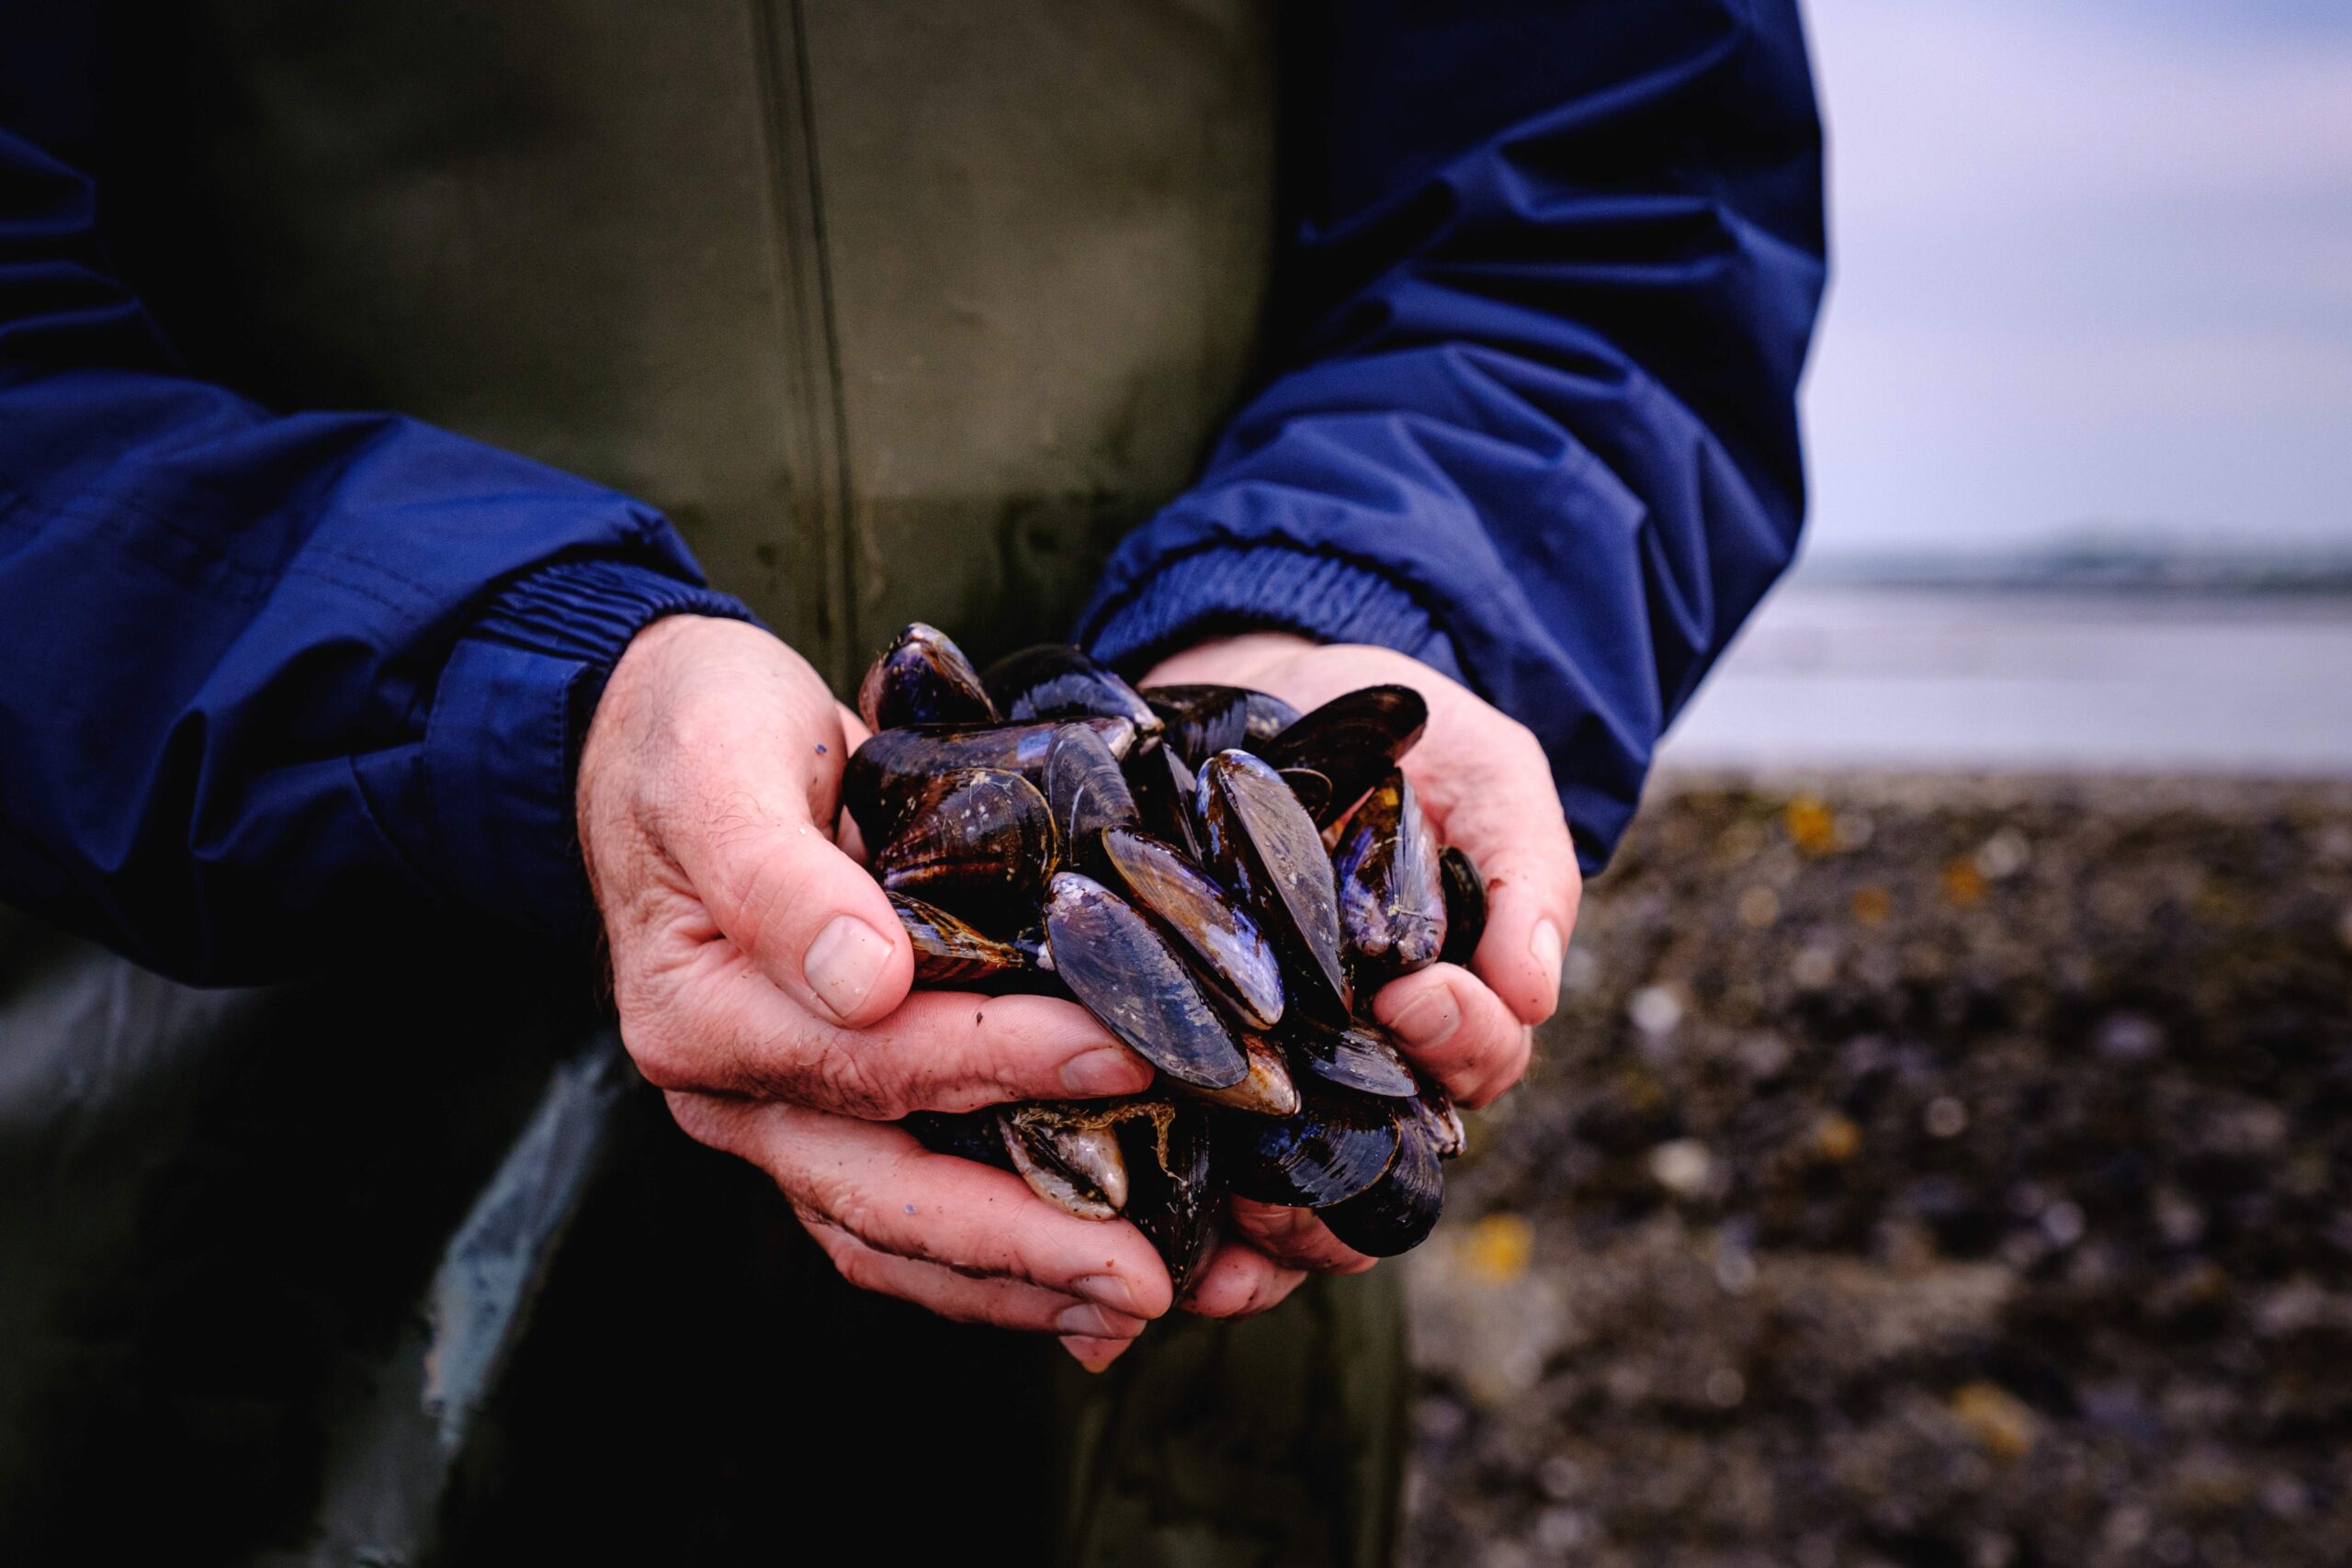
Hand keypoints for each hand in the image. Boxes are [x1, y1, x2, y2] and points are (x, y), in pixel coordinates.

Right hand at [578, 616, 1167, 1369]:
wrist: (663, 734)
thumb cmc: (696, 734)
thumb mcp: (722, 765)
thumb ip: (779, 875)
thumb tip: (864, 979)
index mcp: (701, 1013)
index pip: (871, 1063)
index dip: (1003, 1066)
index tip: (1126, 1058)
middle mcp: (738, 1092)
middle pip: (888, 1198)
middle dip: (1028, 1245)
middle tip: (1153, 1279)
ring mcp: (784, 1116)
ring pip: (903, 1235)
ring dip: (1025, 1282)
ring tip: (1149, 1303)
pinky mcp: (834, 1112)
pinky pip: (914, 1213)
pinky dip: (1000, 1259)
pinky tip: (1089, 1290)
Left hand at [1136, 632, 1579, 1317]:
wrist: (1267, 683)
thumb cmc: (1398, 733)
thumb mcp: (1487, 774)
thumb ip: (1527, 869)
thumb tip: (1536, 986)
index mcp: (1448, 1005)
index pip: (1475, 1060)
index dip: (1458, 1040)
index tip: (1415, 993)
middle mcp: (1368, 1053)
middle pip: (1382, 1163)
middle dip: (1347, 1185)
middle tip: (1301, 1174)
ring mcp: (1275, 1061)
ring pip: (1290, 1187)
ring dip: (1266, 1227)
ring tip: (1227, 1229)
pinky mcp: (1181, 1047)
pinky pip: (1190, 1152)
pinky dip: (1181, 1213)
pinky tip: (1154, 1244)